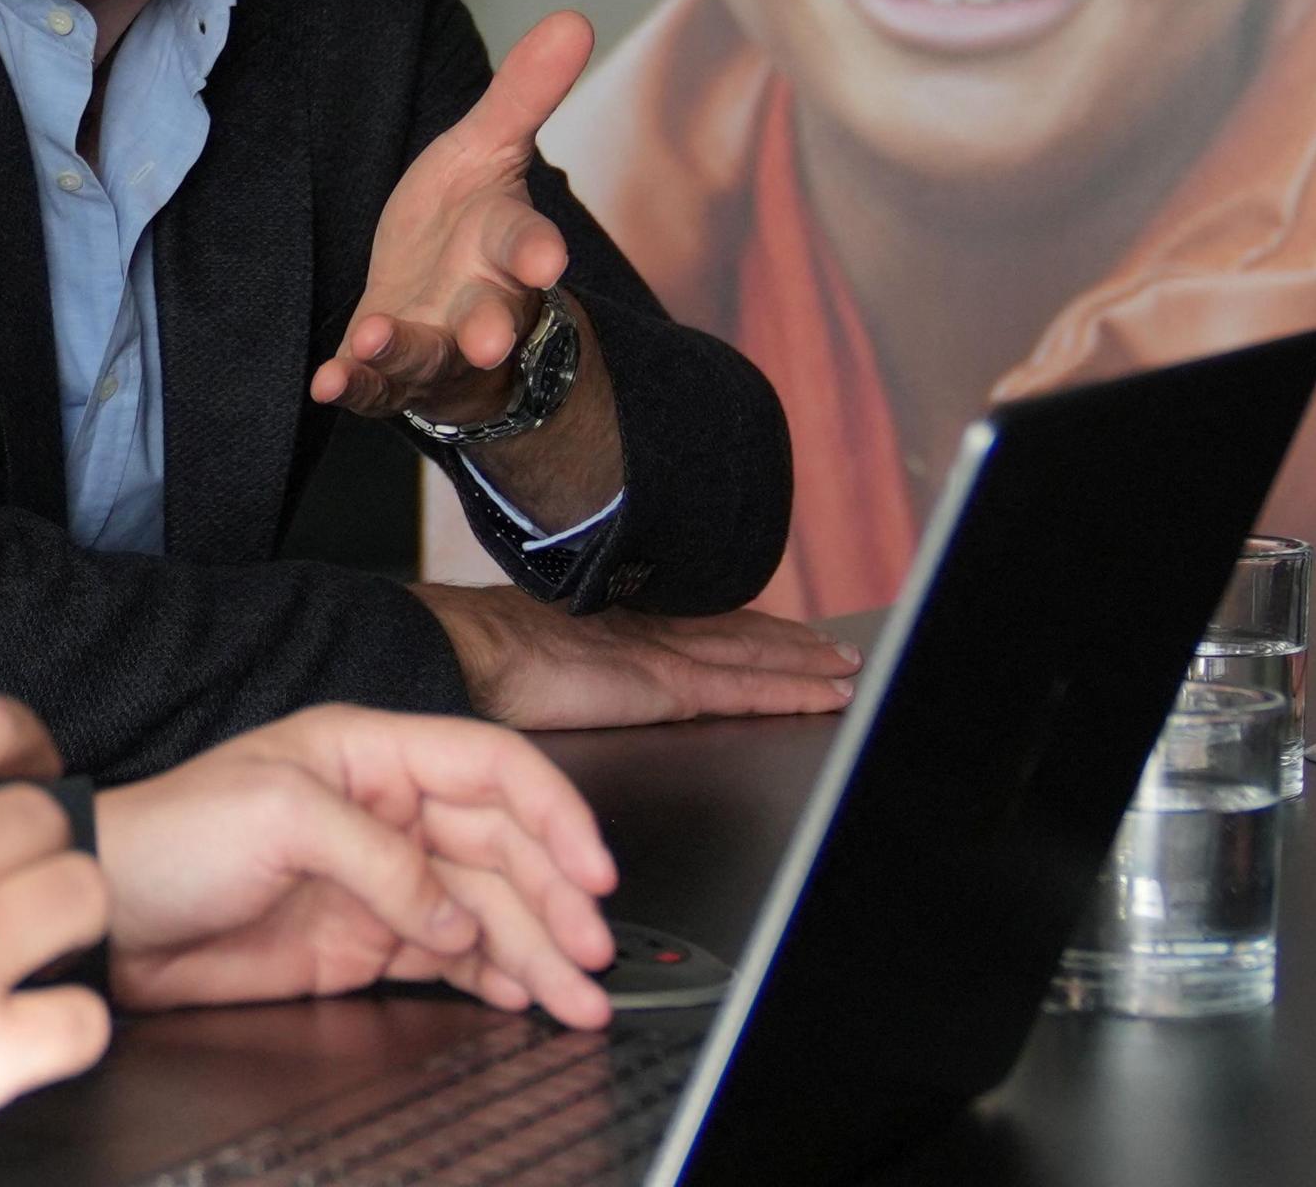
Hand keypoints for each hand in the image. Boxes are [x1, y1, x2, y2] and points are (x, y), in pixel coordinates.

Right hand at [0, 690, 109, 1186]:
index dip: (25, 741)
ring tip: (30, 954)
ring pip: (83, 896)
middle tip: (11, 891)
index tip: (31, 768)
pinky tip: (32, 1032)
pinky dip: (68, 1026)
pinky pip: (82, 1018)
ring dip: (63, 924)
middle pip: (41, 818)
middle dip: (33, 852)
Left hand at [99, 705, 621, 1027]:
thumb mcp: (278, 817)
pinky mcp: (364, 940)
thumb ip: (379, 861)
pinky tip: (523, 995)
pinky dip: (493, 977)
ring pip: (486, 912)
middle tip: (593, 952)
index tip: (591, 869)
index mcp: (370, 753)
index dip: (553, 813)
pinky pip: (451, 957)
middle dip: (556, 901)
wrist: (106, 917)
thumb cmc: (169, 836)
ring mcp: (380, 878)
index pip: (491, 768)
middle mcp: (386, 810)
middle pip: (503, 849)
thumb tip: (454, 915)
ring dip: (537, 951)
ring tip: (578, 996)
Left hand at [314, 14, 598, 426]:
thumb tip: (574, 17)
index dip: (535, 251)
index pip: (524, 242)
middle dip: (491, 326)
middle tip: (490, 340)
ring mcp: (436, 345)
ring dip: (404, 350)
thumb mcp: (486, 150)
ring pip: (428, 355)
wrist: (443, 307)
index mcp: (504, 243)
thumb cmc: (466, 225)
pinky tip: (327, 384)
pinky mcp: (391, 377)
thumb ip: (522, 96)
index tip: (547, 260)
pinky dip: (354, 385)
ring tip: (376, 340)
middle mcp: (479, 302)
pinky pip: (373, 388)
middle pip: (492, 316)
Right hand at [411, 588, 856, 730]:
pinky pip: (750, 689)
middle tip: (835, 647)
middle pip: (736, 632)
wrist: (469, 650)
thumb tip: (547, 672)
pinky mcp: (670, 684)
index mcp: (612, 620)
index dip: (740, 622)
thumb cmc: (477, 656)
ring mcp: (664, 653)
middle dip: (788, 640)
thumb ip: (556, 657)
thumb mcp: (525, 649)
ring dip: (807, 662)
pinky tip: (828, 695)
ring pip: (756, 655)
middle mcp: (648, 629)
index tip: (772, 625)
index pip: (693, 620)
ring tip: (846, 668)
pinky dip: (796, 690)